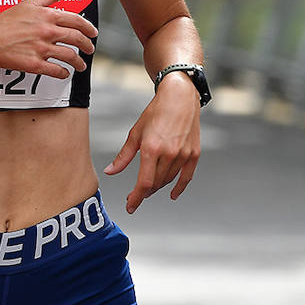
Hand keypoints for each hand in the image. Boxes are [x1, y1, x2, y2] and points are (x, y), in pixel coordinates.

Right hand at [0, 0, 97, 78]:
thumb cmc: (5, 21)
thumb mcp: (28, 3)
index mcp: (47, 16)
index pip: (76, 21)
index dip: (88, 27)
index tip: (93, 33)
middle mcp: (47, 32)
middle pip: (77, 39)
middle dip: (87, 45)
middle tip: (90, 49)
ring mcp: (41, 49)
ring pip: (69, 56)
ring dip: (79, 62)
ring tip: (81, 65)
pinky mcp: (35, 64)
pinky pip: (56, 70)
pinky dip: (63, 73)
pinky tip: (65, 73)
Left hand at [103, 73, 201, 213]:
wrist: (180, 98)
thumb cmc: (155, 113)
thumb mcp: (135, 133)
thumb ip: (123, 156)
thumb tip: (110, 172)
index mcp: (152, 149)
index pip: (143, 182)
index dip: (136, 197)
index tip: (130, 206)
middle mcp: (169, 154)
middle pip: (156, 184)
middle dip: (144, 193)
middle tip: (135, 196)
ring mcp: (183, 155)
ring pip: (168, 180)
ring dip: (157, 188)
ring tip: (148, 189)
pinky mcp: (194, 154)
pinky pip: (187, 177)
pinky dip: (179, 187)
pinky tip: (172, 195)